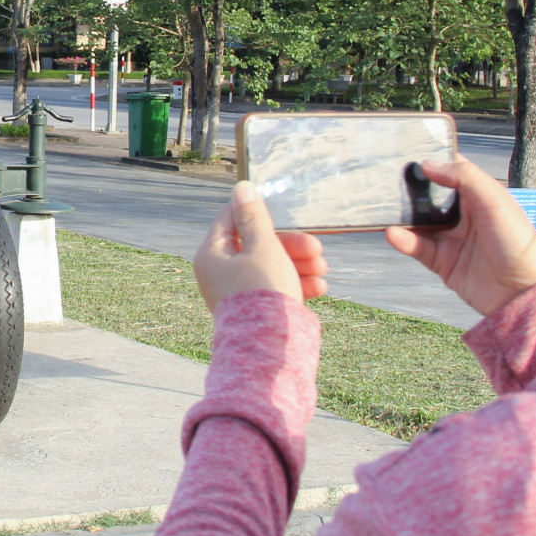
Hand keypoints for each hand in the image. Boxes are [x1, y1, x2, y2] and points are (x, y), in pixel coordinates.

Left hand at [194, 181, 328, 308]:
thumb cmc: (264, 291)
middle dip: (290, 245)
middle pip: (256, 246)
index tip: (283, 210)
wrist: (271, 346)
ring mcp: (237, 292)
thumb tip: (241, 188)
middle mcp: (220, 273)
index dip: (257, 212)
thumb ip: (255, 217)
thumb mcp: (263, 247)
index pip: (230, 220)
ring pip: (269, 267)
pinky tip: (320, 287)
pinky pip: (274, 288)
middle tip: (316, 249)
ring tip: (323, 270)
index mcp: (212, 255)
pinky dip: (295, 284)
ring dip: (298, 265)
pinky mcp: (254, 309)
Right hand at [384, 158, 535, 317]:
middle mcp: (465, 215)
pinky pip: (417, 247)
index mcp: (481, 196)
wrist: (523, 295)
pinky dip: (403, 240)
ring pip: (419, 222)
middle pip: (431, 196)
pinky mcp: (443, 262)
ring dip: (402, 216)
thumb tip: (429, 164)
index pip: (453, 172)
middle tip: (387, 177)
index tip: (410, 151)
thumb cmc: (520, 246)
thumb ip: (464, 177)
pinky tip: (393, 233)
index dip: (435, 161)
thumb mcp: (495, 202)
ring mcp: (453, 239)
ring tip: (384, 206)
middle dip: (411, 188)